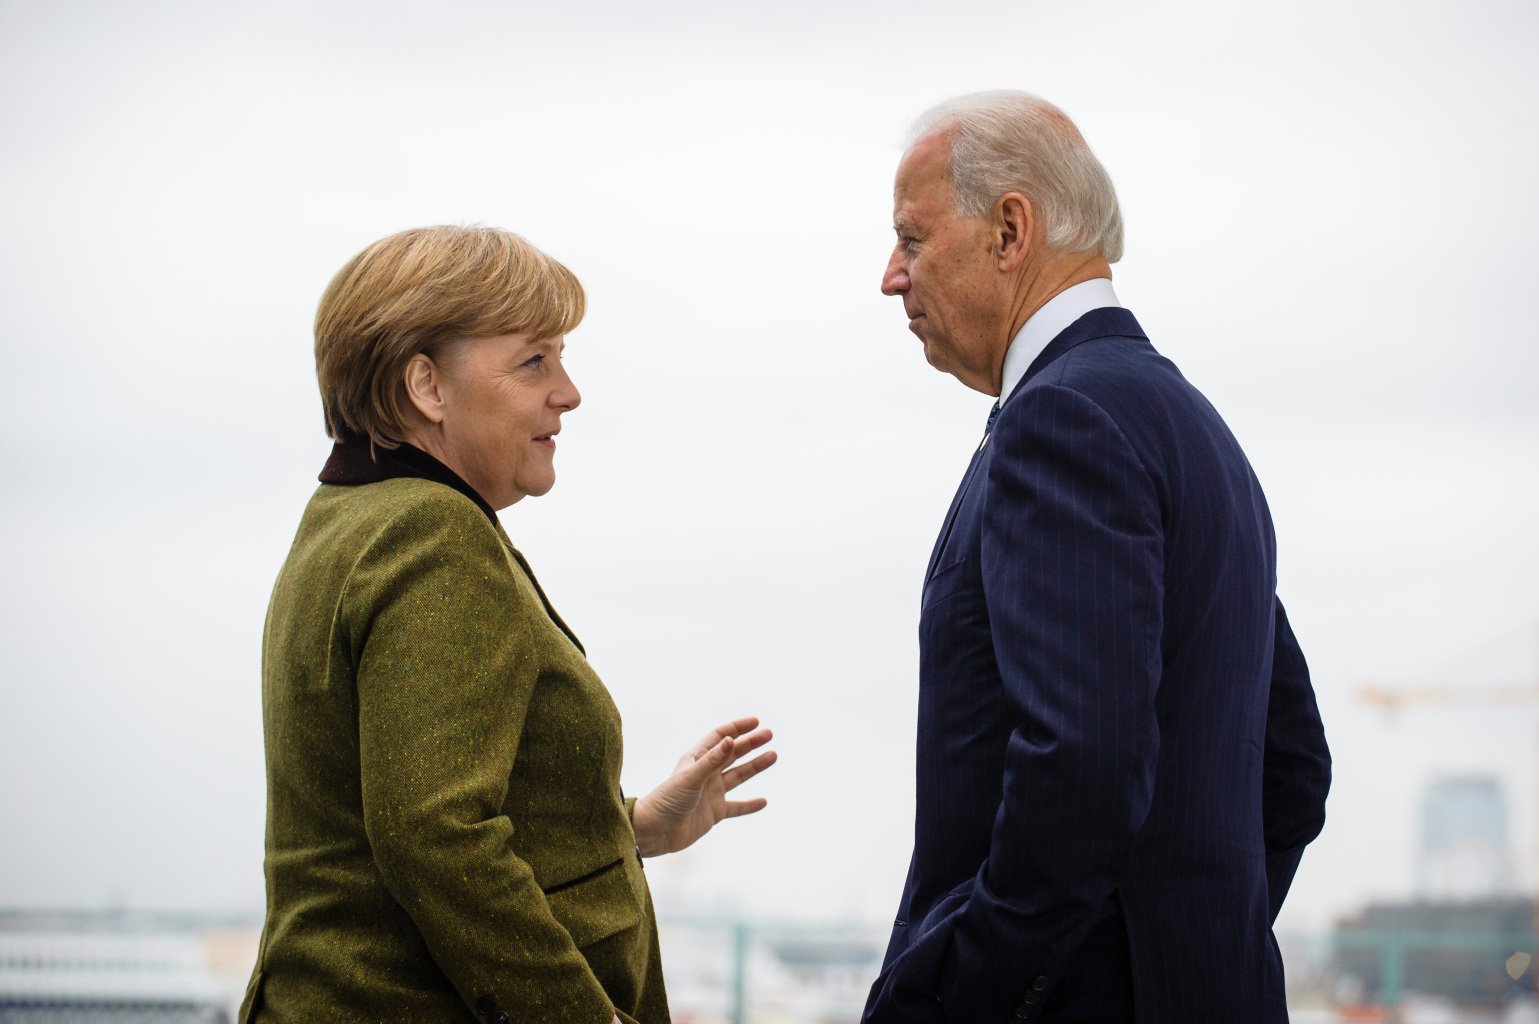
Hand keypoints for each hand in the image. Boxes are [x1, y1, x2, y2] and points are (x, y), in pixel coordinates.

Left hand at [632, 716, 775, 856]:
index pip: (719, 737)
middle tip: (769, 734)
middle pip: (732, 754)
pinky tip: (763, 802)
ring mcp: (711, 793)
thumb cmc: (667, 800)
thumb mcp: (691, 777)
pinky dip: (749, 805)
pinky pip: (736, 807)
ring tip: (773, 756)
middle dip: (750, 743)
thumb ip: (712, 760)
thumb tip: (731, 740)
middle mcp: (705, 774)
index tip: (755, 722)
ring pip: (738, 776)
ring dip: (755, 767)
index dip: (737, 728)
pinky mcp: (714, 813)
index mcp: (696, 759)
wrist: (655, 832)